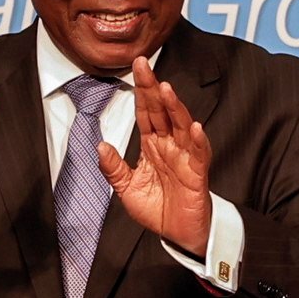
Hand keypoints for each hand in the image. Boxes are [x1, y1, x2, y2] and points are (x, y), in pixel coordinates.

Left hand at [99, 58, 211, 253]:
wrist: (177, 233)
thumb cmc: (157, 208)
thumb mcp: (126, 189)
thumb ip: (113, 168)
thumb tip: (100, 146)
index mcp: (152, 145)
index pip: (145, 112)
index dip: (141, 90)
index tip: (135, 66)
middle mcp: (169, 146)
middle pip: (161, 111)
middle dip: (153, 88)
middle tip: (143, 64)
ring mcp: (185, 157)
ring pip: (180, 126)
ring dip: (174, 108)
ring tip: (165, 89)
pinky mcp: (197, 173)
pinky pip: (198, 153)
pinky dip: (196, 139)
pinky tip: (191, 126)